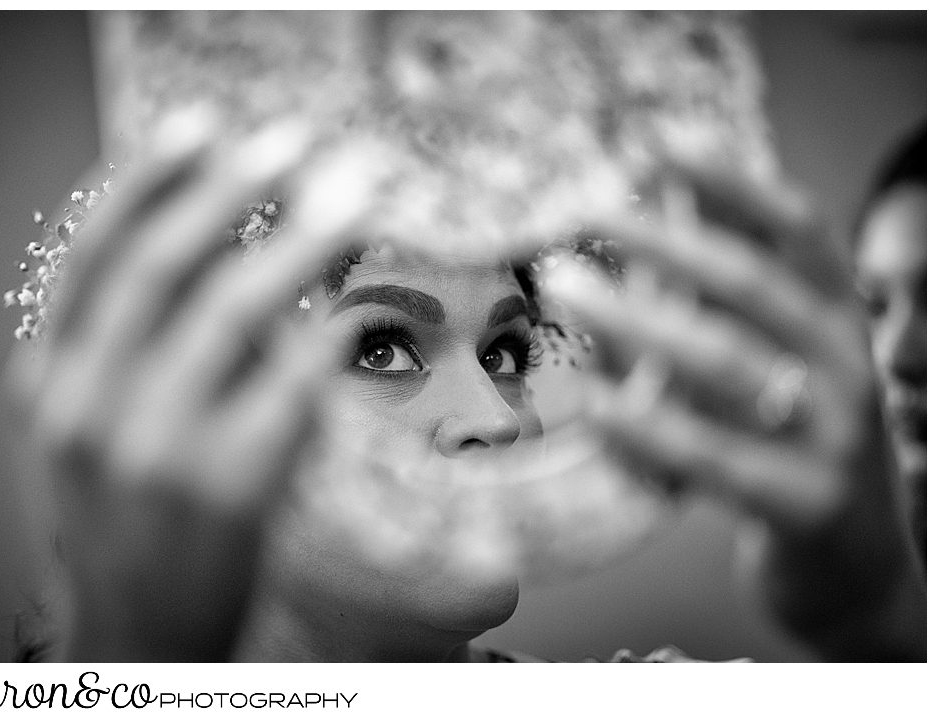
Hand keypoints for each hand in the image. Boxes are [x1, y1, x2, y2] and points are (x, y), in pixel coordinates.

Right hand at [7, 110, 371, 660]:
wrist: (142, 644)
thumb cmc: (132, 525)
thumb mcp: (99, 435)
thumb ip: (134, 352)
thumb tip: (227, 255)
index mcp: (51, 383)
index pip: (97, 254)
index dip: (151, 180)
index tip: (204, 128)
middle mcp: (91, 406)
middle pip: (166, 265)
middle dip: (233, 191)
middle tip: (294, 141)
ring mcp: (157, 445)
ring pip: (236, 307)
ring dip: (301, 237)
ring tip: (353, 193)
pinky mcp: (230, 483)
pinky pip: (293, 378)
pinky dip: (329, 326)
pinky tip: (365, 295)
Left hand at [540, 159, 924, 659]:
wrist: (854, 561)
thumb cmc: (790, 441)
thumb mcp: (771, 357)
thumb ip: (722, 287)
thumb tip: (666, 196)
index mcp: (838, 316)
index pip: (796, 228)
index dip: (730, 178)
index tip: (657, 140)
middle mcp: (845, 364)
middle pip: (750, 282)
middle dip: (663, 238)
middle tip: (582, 208)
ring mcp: (834, 435)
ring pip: (726, 363)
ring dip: (636, 318)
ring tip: (564, 284)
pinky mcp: (805, 503)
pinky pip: (715, 458)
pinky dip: (649, 427)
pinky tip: (593, 404)